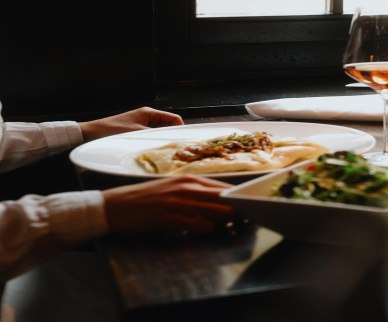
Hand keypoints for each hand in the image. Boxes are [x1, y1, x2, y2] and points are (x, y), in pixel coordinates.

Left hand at [79, 107, 183, 141]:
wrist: (91, 133)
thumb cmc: (111, 130)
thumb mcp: (135, 133)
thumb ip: (153, 136)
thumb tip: (169, 141)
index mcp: (149, 113)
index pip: (173, 118)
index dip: (181, 128)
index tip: (184, 139)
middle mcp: (147, 117)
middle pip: (168, 125)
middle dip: (173, 135)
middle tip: (178, 147)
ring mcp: (141, 124)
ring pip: (160, 132)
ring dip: (163, 139)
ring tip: (167, 149)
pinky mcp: (136, 131)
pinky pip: (151, 136)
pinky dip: (155, 141)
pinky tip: (154, 150)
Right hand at [102, 175, 234, 233]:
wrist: (115, 205)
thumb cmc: (144, 198)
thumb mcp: (171, 188)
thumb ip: (193, 192)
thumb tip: (217, 200)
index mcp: (188, 179)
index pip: (222, 188)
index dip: (237, 198)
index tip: (248, 206)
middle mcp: (186, 188)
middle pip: (223, 198)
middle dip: (237, 209)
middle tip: (247, 218)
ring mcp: (178, 202)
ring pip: (214, 211)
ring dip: (226, 220)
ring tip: (232, 226)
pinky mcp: (170, 218)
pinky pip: (197, 225)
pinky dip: (206, 229)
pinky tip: (205, 231)